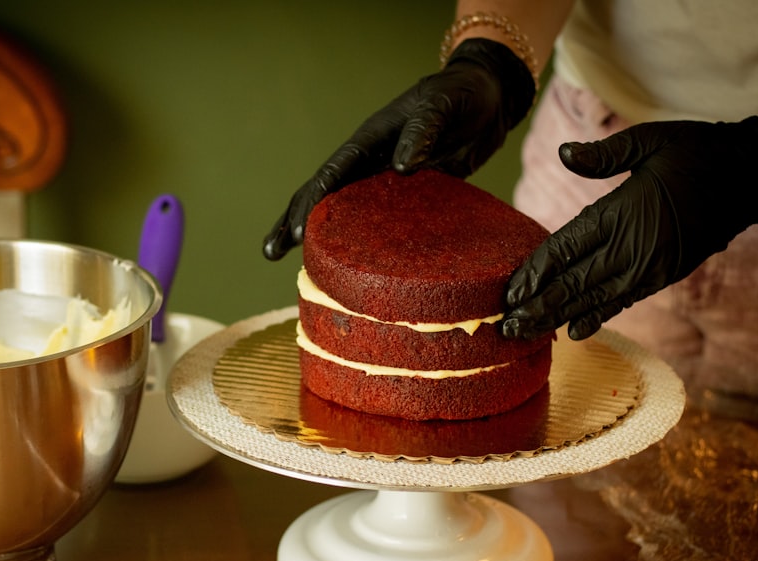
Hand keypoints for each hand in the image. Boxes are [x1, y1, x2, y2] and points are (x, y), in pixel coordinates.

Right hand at [262, 38, 535, 259]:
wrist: (487, 100)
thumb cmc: (460, 96)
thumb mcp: (441, 107)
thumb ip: (421, 132)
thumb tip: (400, 166)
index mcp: (370, 140)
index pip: (332, 174)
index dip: (312, 203)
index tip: (298, 233)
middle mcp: (369, 163)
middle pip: (323, 195)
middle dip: (295, 222)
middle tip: (271, 252)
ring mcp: (384, 182)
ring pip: (344, 212)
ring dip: (321, 237)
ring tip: (299, 265)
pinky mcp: (406, 197)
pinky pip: (378, 223)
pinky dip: (362, 242)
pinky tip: (353, 267)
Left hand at [504, 116, 757, 340]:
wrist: (753, 179)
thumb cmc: (698, 154)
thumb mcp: (652, 140)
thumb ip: (605, 154)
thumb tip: (564, 153)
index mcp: (621, 213)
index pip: (567, 249)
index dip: (535, 274)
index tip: (509, 293)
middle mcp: (631, 247)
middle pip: (572, 283)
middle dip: (536, 306)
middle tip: (504, 327)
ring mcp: (648, 267)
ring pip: (592, 299)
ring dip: (557, 317)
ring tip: (525, 333)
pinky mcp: (661, 276)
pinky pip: (621, 301)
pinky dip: (596, 316)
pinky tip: (574, 332)